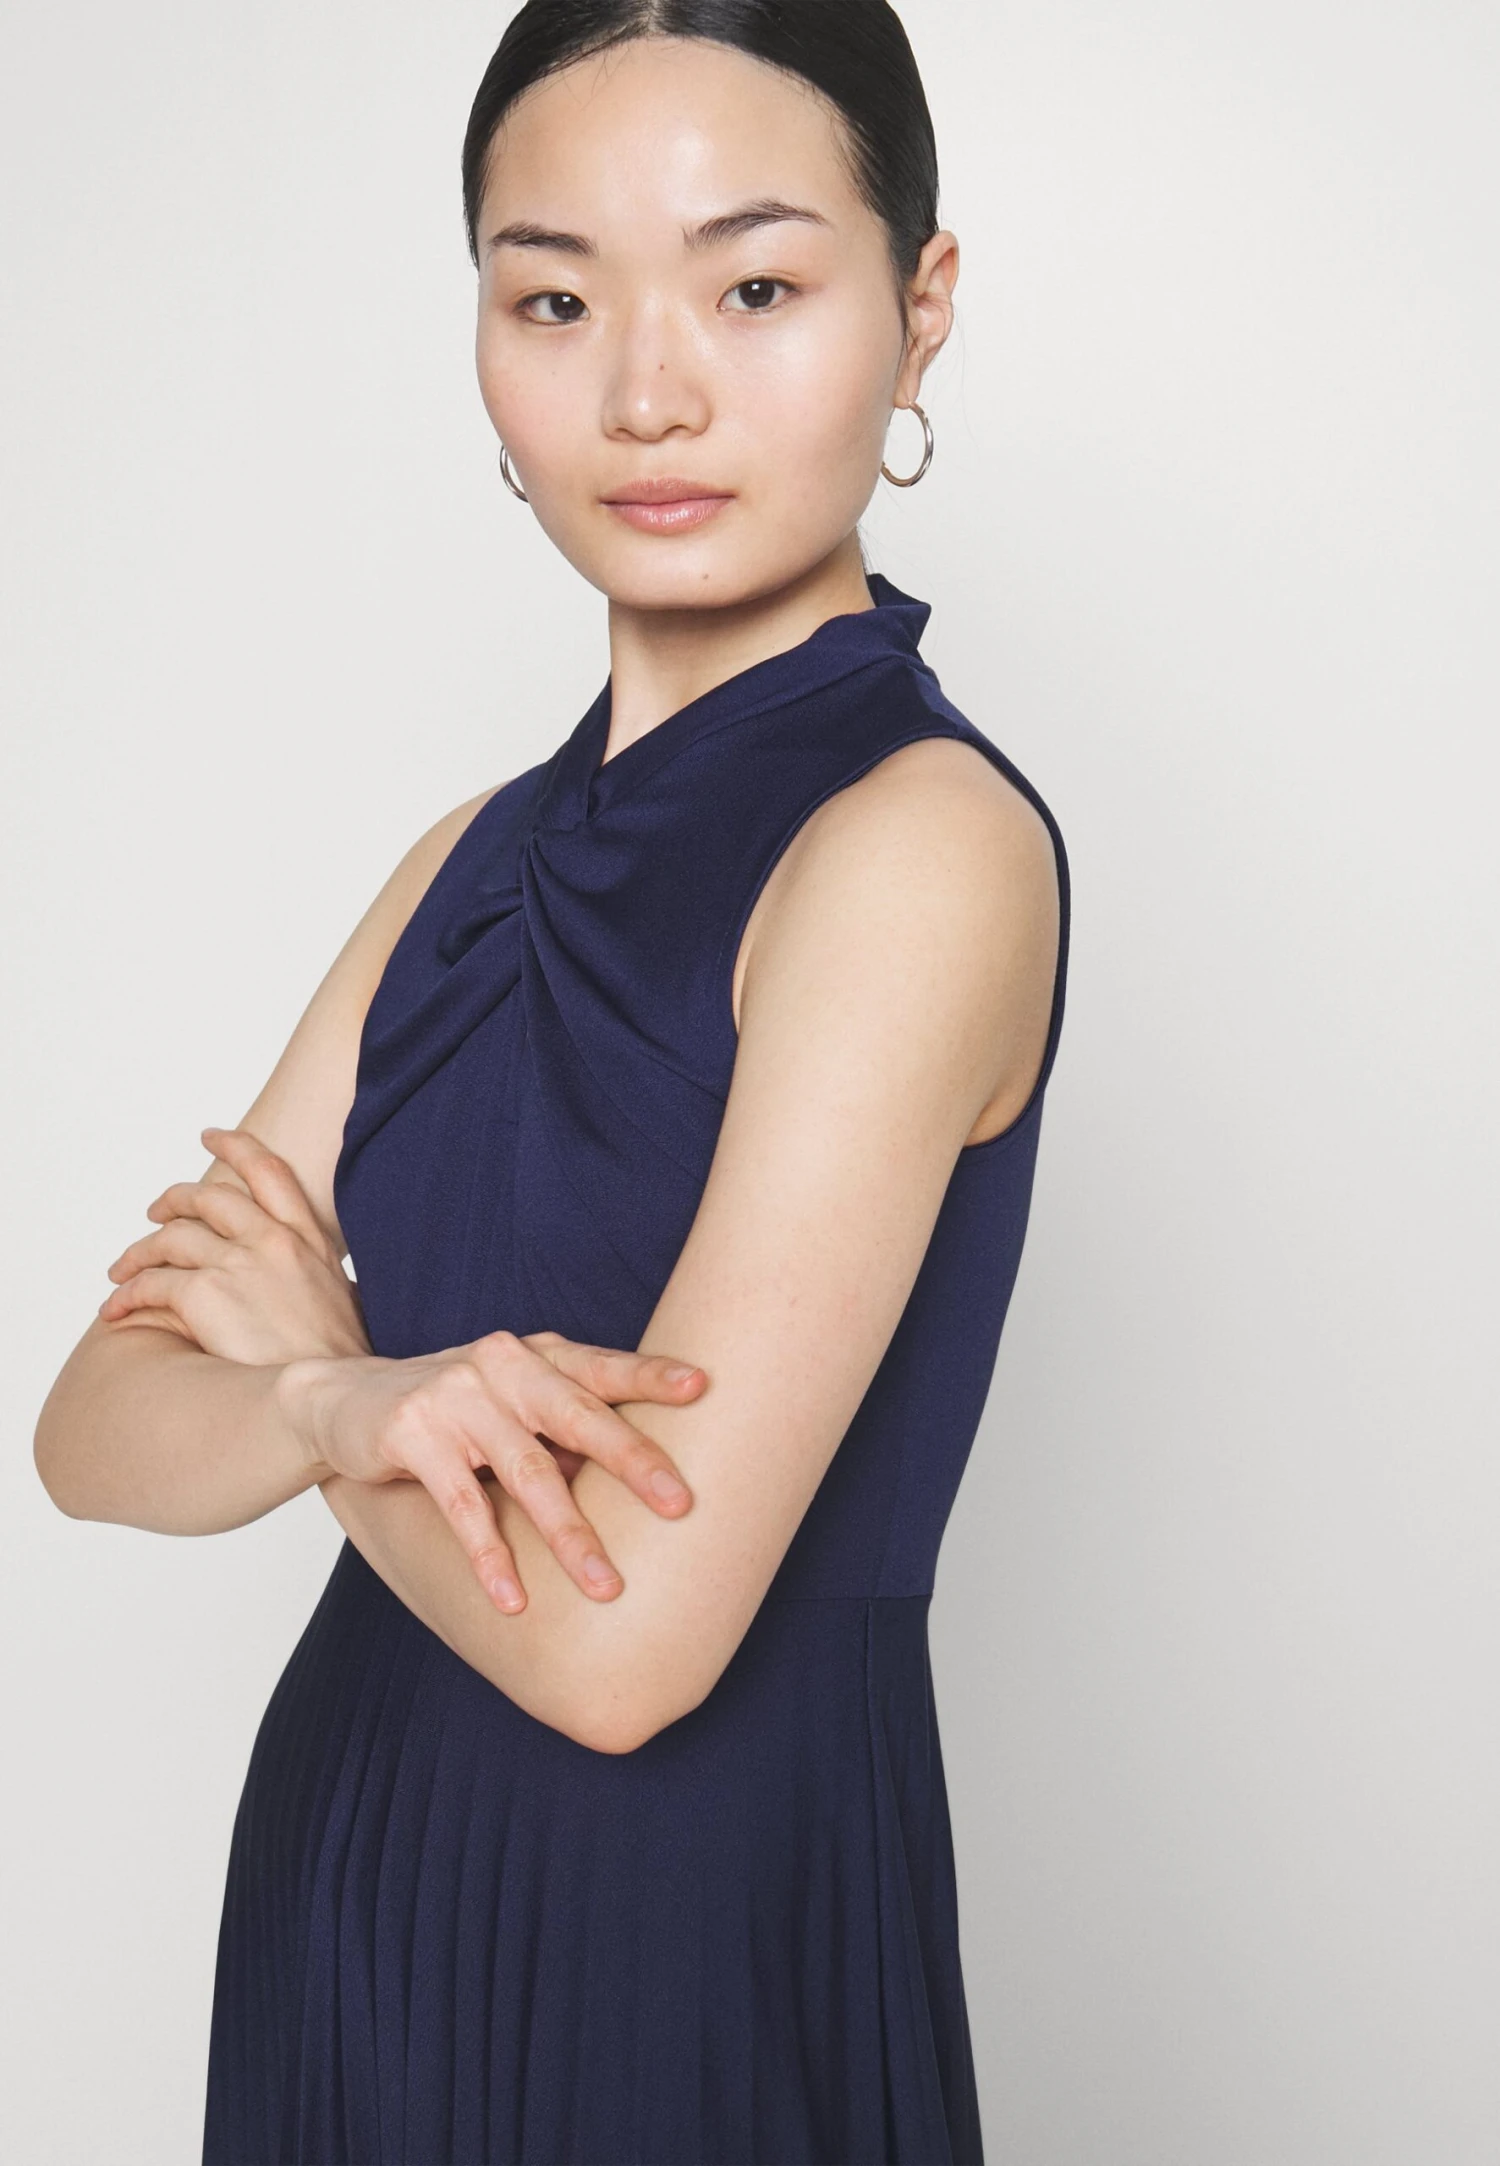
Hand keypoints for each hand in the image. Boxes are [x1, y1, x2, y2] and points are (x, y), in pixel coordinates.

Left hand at [98, 1126, 369, 1363]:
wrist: (333, 1392)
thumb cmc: (340, 1361)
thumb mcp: (344, 1300)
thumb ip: (320, 1276)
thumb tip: (315, 1283)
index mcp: (309, 1240)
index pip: (269, 1171)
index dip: (236, 1146)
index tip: (212, 1136)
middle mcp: (272, 1241)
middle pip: (209, 1197)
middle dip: (174, 1200)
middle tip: (156, 1211)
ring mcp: (238, 1265)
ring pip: (171, 1237)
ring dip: (139, 1251)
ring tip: (123, 1269)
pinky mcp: (206, 1295)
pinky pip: (151, 1283)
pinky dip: (127, 1294)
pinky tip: (118, 1309)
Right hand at [285, 1329, 707, 1613]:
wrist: (343, 1399)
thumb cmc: (454, 1408)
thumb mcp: (511, 1403)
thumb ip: (564, 1431)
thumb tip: (643, 1486)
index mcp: (536, 1355)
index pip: (602, 1366)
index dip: (651, 1375)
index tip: (702, 1388)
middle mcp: (502, 1366)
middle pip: (579, 1415)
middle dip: (633, 1462)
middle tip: (680, 1504)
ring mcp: (456, 1397)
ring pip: (527, 1472)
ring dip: (568, 1535)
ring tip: (605, 1588)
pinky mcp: (414, 1435)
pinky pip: (462, 1506)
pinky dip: (490, 1557)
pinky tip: (513, 1600)